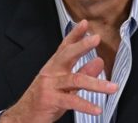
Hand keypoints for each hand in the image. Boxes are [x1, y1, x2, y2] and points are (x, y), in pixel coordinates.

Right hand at [0, 20, 117, 122]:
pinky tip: (97, 109)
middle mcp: (52, 72)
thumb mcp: (65, 84)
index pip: (65, 46)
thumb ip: (83, 72)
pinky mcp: (50, 100)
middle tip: (96, 38)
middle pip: (67, 55)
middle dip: (82, 45)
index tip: (85, 23)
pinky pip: (71, 101)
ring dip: (97, 84)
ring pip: (76, 80)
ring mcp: (50, 85)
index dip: (75, 34)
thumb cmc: (45, 99)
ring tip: (113, 87)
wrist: (23, 116)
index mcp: (55, 66)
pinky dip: (86, 106)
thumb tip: (99, 61)